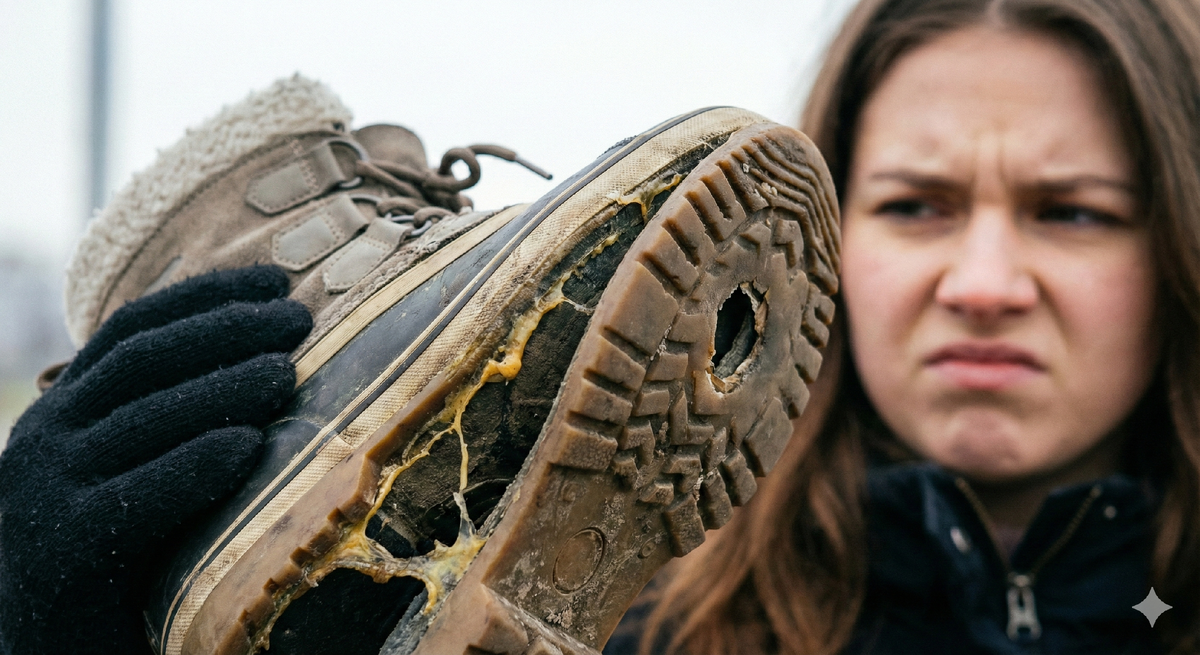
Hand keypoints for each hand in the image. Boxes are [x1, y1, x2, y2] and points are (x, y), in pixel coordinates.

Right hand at [0, 265, 310, 653]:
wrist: (54, 654)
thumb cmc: (119, 562)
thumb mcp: (135, 472)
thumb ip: (169, 420)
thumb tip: (269, 356)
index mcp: (62, 411)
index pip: (132, 330)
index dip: (203, 296)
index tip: (275, 280)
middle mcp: (41, 440)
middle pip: (141, 360)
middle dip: (223, 329)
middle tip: (297, 320)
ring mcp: (43, 494)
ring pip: (143, 419)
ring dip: (221, 388)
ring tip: (287, 373)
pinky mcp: (62, 551)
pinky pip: (136, 497)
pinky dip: (193, 467)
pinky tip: (246, 449)